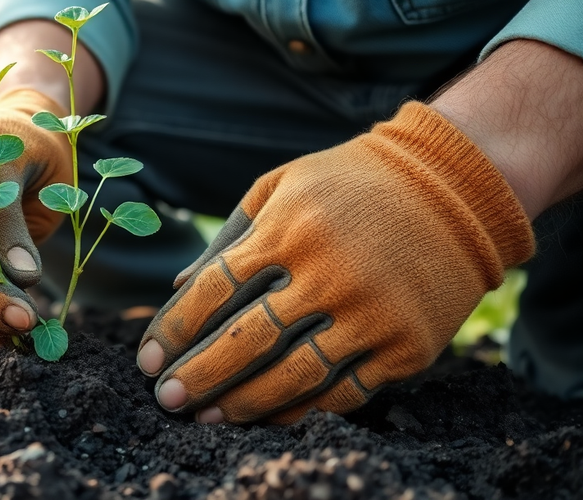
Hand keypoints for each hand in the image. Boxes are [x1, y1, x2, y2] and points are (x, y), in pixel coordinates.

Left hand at [136, 102, 534, 423]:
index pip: (214, 289)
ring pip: (294, 377)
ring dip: (243, 405)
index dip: (175, 328)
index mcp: (289, 229)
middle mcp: (329, 274)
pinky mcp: (407, 346)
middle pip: (246, 340)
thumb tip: (177, 289)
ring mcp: (372, 313)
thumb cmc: (350, 184)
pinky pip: (344, 394)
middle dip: (198, 376)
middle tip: (165, 401)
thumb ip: (229, 237)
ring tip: (206, 419)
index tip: (147, 359)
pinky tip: (267, 417)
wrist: (454, 188)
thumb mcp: (281, 187)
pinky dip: (301, 411)